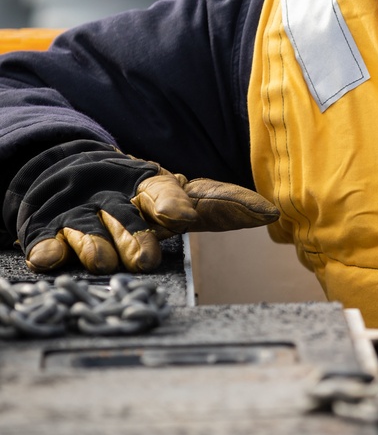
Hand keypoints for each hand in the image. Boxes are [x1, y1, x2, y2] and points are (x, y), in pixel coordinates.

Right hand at [7, 142, 278, 273]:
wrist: (66, 172)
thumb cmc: (138, 195)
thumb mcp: (178, 197)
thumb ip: (221, 207)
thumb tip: (272, 212)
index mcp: (152, 188)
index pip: (170, 192)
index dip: (176, 202)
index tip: (183, 214)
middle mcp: (118, 200)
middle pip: (129, 218)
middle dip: (137, 235)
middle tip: (145, 257)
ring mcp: (82, 215)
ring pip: (91, 232)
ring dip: (97, 245)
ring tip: (103, 262)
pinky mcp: (48, 229)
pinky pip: (48, 241)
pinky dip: (49, 249)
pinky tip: (50, 259)